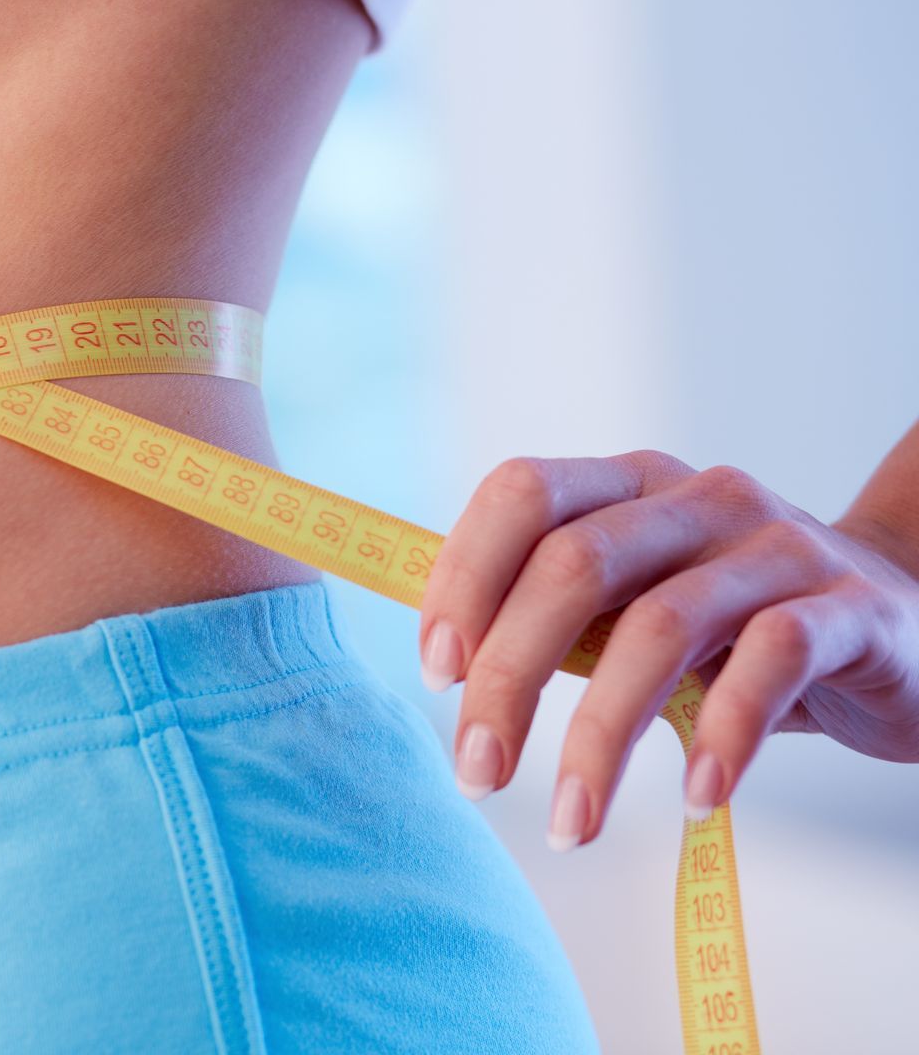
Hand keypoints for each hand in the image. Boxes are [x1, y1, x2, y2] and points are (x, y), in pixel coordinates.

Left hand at [417, 451, 918, 850]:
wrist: (911, 629)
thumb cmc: (740, 629)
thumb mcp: (640, 607)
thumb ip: (562, 617)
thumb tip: (449, 663)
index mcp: (631, 484)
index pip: (522, 493)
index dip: (463, 577)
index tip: (436, 675)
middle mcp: (700, 498)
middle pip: (574, 566)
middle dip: (508, 678)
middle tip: (477, 774)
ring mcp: (778, 547)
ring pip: (662, 626)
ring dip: (600, 737)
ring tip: (572, 821)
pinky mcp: (849, 610)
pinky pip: (773, 662)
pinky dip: (722, 736)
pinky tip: (693, 796)